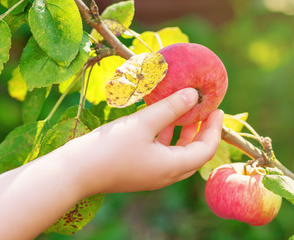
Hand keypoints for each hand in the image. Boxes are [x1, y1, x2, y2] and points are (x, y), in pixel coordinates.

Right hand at [69, 88, 223, 193]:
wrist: (76, 171)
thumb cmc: (110, 147)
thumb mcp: (143, 123)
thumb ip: (170, 107)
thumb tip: (193, 94)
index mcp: (171, 167)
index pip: (205, 149)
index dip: (215, 129)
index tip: (217, 108)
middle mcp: (165, 175)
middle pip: (193, 154)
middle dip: (201, 132)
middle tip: (203, 111)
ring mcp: (151, 174)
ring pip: (176, 154)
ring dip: (182, 133)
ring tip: (182, 111)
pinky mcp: (138, 170)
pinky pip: (161, 154)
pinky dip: (165, 137)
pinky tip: (158, 120)